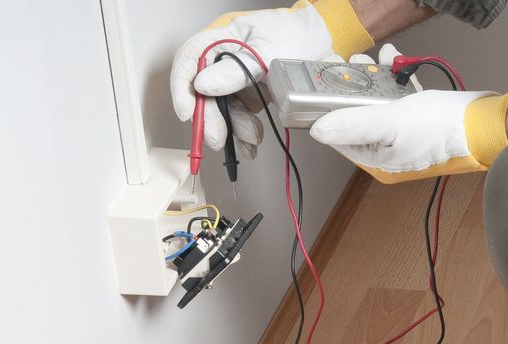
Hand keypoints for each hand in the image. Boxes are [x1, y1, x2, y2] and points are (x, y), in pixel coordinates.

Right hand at [170, 0, 373, 155]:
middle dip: (211, 118)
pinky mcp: (250, 97)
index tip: (188, 113)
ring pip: (222, 110)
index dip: (182, 86)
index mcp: (221, 38)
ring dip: (233, 129)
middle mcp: (223, 61)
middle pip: (204, 92)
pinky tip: (250, 145)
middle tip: (218, 138)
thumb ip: (236, 69)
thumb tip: (204, 85)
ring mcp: (236, 81)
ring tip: (251, 139)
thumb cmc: (296, 34)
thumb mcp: (268, 50)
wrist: (325, 45)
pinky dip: (243, 135)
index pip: (189, 59)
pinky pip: (239, 119)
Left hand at [310, 45, 507, 183]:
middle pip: (358, 118)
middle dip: (353, 88)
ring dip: (373, 79)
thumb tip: (318, 132)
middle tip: (349, 65)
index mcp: (378, 162)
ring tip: (374, 61)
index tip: (325, 82)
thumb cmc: (441, 126)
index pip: (341, 138)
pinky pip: (398, 100)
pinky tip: (394, 62)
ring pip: (378, 106)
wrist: (486, 123)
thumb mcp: (390, 122)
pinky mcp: (420, 123)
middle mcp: (389, 154)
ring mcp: (405, 139)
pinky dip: (393, 81)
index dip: (330, 109)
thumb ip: (352, 125)